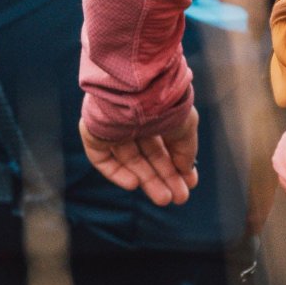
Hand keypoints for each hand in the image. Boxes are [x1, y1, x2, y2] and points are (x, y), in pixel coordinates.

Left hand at [79, 109, 199, 205]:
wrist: (137, 85)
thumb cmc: (164, 101)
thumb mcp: (185, 126)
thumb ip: (185, 150)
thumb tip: (186, 171)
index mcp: (155, 112)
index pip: (165, 144)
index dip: (177, 165)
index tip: (190, 183)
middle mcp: (134, 119)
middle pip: (148, 155)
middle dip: (164, 177)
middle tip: (179, 198)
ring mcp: (113, 126)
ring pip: (129, 159)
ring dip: (146, 180)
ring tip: (164, 199)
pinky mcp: (94, 132)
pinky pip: (102, 158)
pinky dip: (117, 173)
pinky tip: (134, 184)